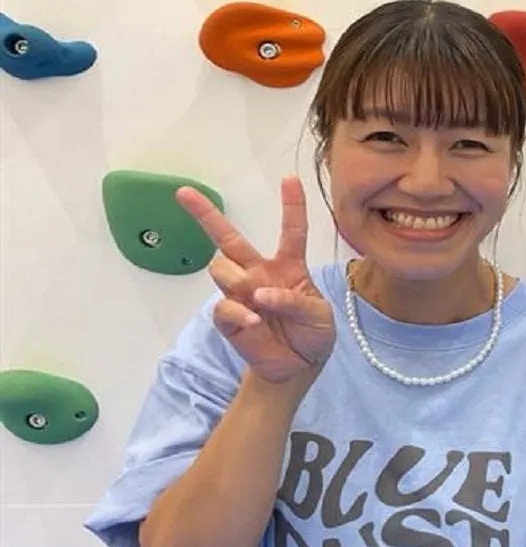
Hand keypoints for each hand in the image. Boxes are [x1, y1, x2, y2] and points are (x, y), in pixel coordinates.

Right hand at [176, 175, 335, 383]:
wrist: (297, 368)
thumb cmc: (311, 334)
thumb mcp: (320, 316)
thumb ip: (298, 302)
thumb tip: (262, 295)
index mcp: (288, 267)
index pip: (291, 231)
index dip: (292, 205)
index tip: (289, 178)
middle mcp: (259, 274)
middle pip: (229, 239)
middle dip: (206, 215)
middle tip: (184, 192)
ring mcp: (241, 294)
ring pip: (221, 268)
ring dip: (237, 279)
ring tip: (257, 299)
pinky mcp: (229, 317)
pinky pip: (223, 306)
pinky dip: (238, 312)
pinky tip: (252, 321)